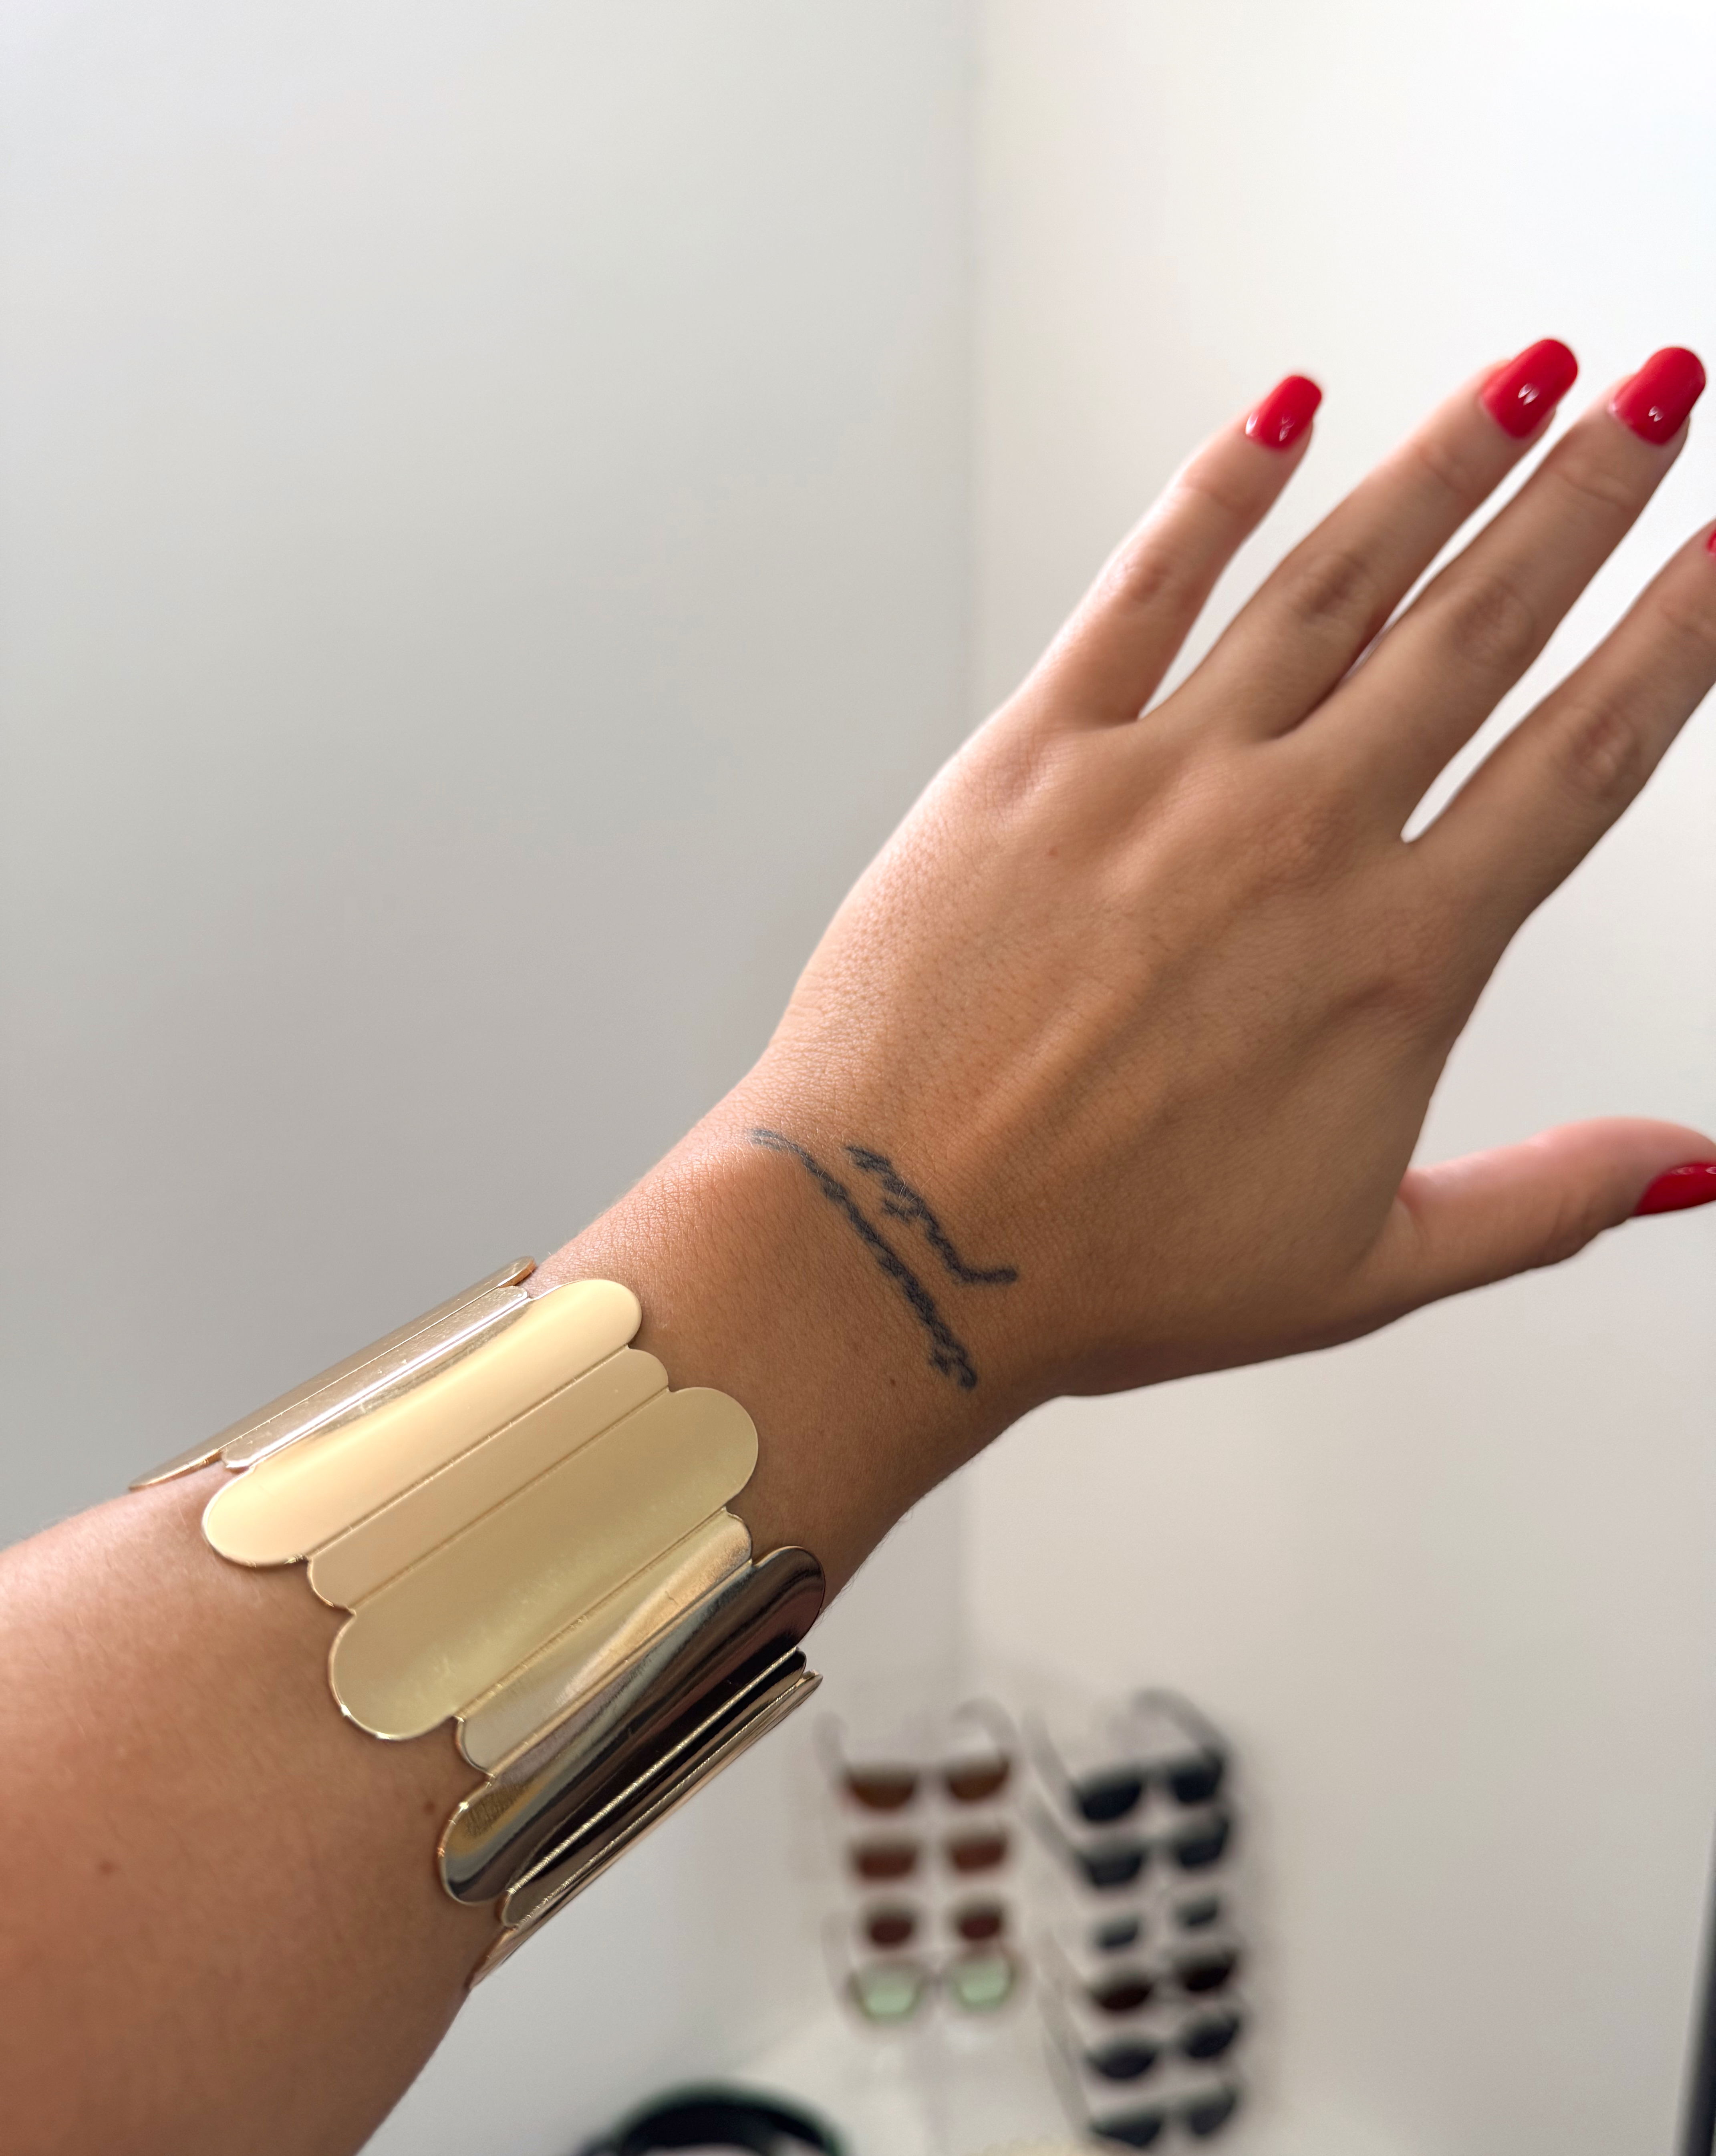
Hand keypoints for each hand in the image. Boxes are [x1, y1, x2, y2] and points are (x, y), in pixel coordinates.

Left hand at [721, 343, 1715, 1413]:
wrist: (900, 1250)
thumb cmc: (1108, 1272)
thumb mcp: (1362, 1270)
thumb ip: (1541, 1203)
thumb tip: (1686, 1171)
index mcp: (1396, 958)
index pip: (1582, 754)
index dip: (1677, 631)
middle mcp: (1296, 840)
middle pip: (1480, 627)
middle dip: (1586, 496)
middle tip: (1657, 391)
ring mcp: (1162, 782)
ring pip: (1335, 577)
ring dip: (1442, 464)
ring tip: (1527, 377)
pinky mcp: (1032, 757)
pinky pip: (1141, 585)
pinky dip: (1217, 485)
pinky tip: (1285, 407)